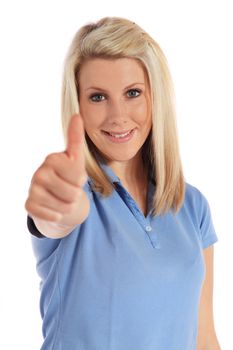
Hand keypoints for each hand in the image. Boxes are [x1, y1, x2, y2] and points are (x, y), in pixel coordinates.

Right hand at [25, 114, 89, 230]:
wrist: (57, 198)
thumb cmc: (69, 177)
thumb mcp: (76, 160)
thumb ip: (76, 138)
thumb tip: (77, 116)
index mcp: (52, 159)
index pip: (78, 177)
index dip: (81, 181)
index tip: (73, 177)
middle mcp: (39, 173)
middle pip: (73, 194)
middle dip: (75, 196)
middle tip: (68, 190)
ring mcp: (33, 189)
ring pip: (64, 207)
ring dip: (67, 207)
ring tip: (61, 198)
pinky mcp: (30, 206)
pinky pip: (52, 216)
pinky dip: (57, 216)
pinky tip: (53, 208)